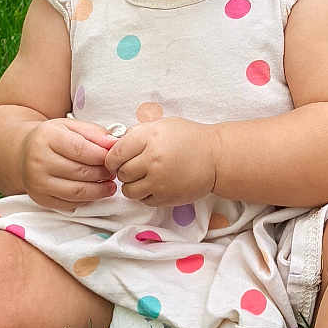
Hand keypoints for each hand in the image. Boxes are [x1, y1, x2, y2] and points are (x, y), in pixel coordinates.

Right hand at [21, 118, 117, 210]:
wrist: (23, 152)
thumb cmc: (52, 138)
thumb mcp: (71, 126)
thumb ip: (94, 133)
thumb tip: (114, 143)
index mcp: (47, 138)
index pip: (80, 149)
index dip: (102, 156)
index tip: (113, 158)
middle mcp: (39, 161)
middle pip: (80, 172)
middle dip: (103, 174)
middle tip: (113, 172)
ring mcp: (38, 182)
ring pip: (77, 191)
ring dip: (99, 190)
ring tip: (109, 185)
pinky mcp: (40, 198)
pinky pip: (69, 203)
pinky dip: (86, 200)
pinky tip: (94, 192)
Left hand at [104, 117, 218, 205]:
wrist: (215, 157)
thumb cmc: (189, 139)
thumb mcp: (162, 126)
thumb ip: (137, 133)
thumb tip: (114, 144)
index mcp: (150, 138)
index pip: (116, 153)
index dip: (112, 158)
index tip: (116, 160)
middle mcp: (153, 160)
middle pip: (122, 173)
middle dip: (123, 171)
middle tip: (132, 167)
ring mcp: (159, 181)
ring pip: (129, 190)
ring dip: (132, 185)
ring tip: (142, 178)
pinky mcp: (166, 197)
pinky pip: (143, 201)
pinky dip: (144, 195)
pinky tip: (154, 185)